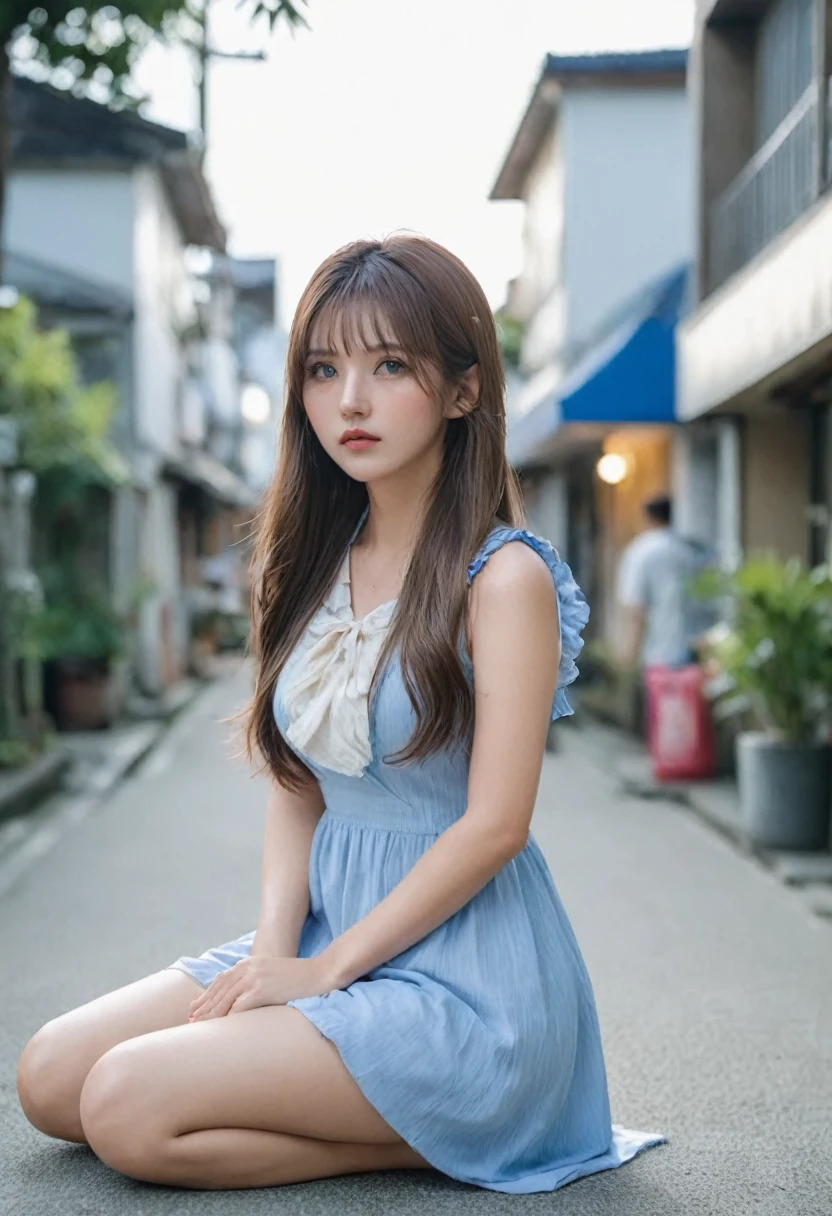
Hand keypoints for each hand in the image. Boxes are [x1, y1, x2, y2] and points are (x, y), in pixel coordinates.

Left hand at [188, 955, 334, 1020]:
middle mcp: (248, 967)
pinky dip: (227, 1018)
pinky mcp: (262, 989)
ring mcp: (254, 977)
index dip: (206, 996)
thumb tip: (237, 1000)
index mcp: (248, 963)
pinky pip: (239, 1006)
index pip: (220, 981)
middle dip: (203, 1007)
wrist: (319, 974)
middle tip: (190, 1021)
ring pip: (225, 999)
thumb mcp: (270, 975)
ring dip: (210, 1015)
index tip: (194, 1010)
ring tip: (199, 1027)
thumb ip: (252, 982)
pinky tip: (220, 1029)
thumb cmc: (297, 979)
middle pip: (219, 990)